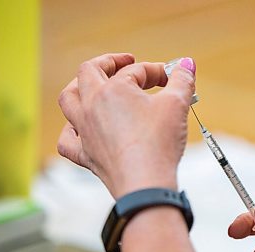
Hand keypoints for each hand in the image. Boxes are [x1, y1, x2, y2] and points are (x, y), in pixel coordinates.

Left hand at [57, 53, 195, 197]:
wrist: (145, 185)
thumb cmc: (158, 145)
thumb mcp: (177, 105)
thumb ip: (182, 80)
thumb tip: (187, 65)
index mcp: (112, 90)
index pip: (136, 71)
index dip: (157, 72)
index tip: (172, 80)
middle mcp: (91, 106)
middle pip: (89, 72)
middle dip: (109, 63)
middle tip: (127, 64)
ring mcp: (84, 131)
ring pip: (69, 100)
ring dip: (79, 87)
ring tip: (93, 85)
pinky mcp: (85, 155)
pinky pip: (67, 140)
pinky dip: (70, 131)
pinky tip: (79, 129)